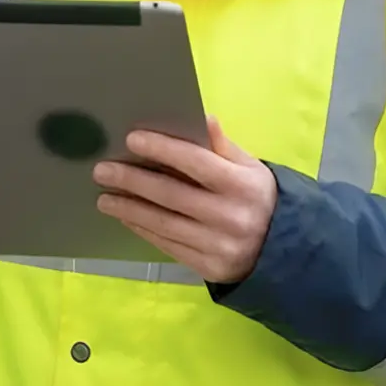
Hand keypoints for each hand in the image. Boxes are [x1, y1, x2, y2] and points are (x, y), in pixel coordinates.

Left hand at [91, 116, 276, 283]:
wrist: (283, 252)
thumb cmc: (258, 198)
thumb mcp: (251, 168)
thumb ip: (223, 146)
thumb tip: (202, 118)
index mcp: (242, 185)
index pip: (196, 163)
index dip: (162, 149)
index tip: (130, 139)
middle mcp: (230, 216)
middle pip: (172, 195)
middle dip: (132, 181)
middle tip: (102, 170)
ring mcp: (219, 245)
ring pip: (164, 223)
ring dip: (129, 209)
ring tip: (103, 198)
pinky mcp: (209, 268)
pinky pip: (167, 245)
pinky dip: (143, 229)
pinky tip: (125, 217)